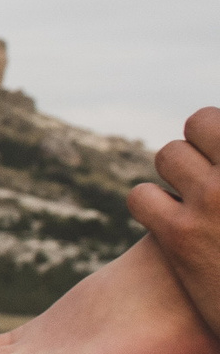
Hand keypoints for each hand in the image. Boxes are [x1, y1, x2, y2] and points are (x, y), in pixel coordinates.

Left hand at [133, 107, 219, 334]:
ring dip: (176, 174)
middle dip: (201, 144)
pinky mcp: (183, 235)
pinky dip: (150, 206)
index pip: (219, 119)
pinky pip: (141, 195)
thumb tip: (216, 168)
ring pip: (168, 155)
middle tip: (210, 172)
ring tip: (193, 198)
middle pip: (200, 122)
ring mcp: (217, 199)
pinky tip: (170, 222)